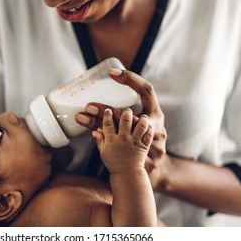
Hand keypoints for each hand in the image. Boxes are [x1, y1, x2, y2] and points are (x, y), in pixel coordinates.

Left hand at [75, 69, 167, 188]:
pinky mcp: (147, 159)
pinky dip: (106, 142)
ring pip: (122, 132)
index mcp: (155, 113)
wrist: (158, 168)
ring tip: (82, 118)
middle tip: (88, 105)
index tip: (111, 73)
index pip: (147, 90)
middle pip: (128, 114)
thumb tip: (95, 101)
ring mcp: (154, 144)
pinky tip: (95, 137)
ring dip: (99, 125)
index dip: (131, 79)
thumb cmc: (142, 140)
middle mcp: (157, 126)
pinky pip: (122, 149)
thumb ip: (123, 115)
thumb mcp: (140, 124)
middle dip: (105, 110)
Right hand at [93, 108, 153, 173]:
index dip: (107, 115)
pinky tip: (148, 125)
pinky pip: (148, 134)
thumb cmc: (114, 163)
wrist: (127, 174)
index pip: (108, 124)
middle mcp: (123, 139)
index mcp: (112, 140)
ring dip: (141, 119)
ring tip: (142, 116)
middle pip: (125, 120)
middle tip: (126, 111)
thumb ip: (99, 140)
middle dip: (126, 113)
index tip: (108, 111)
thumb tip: (94, 130)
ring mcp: (134, 142)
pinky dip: (149, 128)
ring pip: (140, 125)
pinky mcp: (144, 146)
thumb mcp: (103, 152)